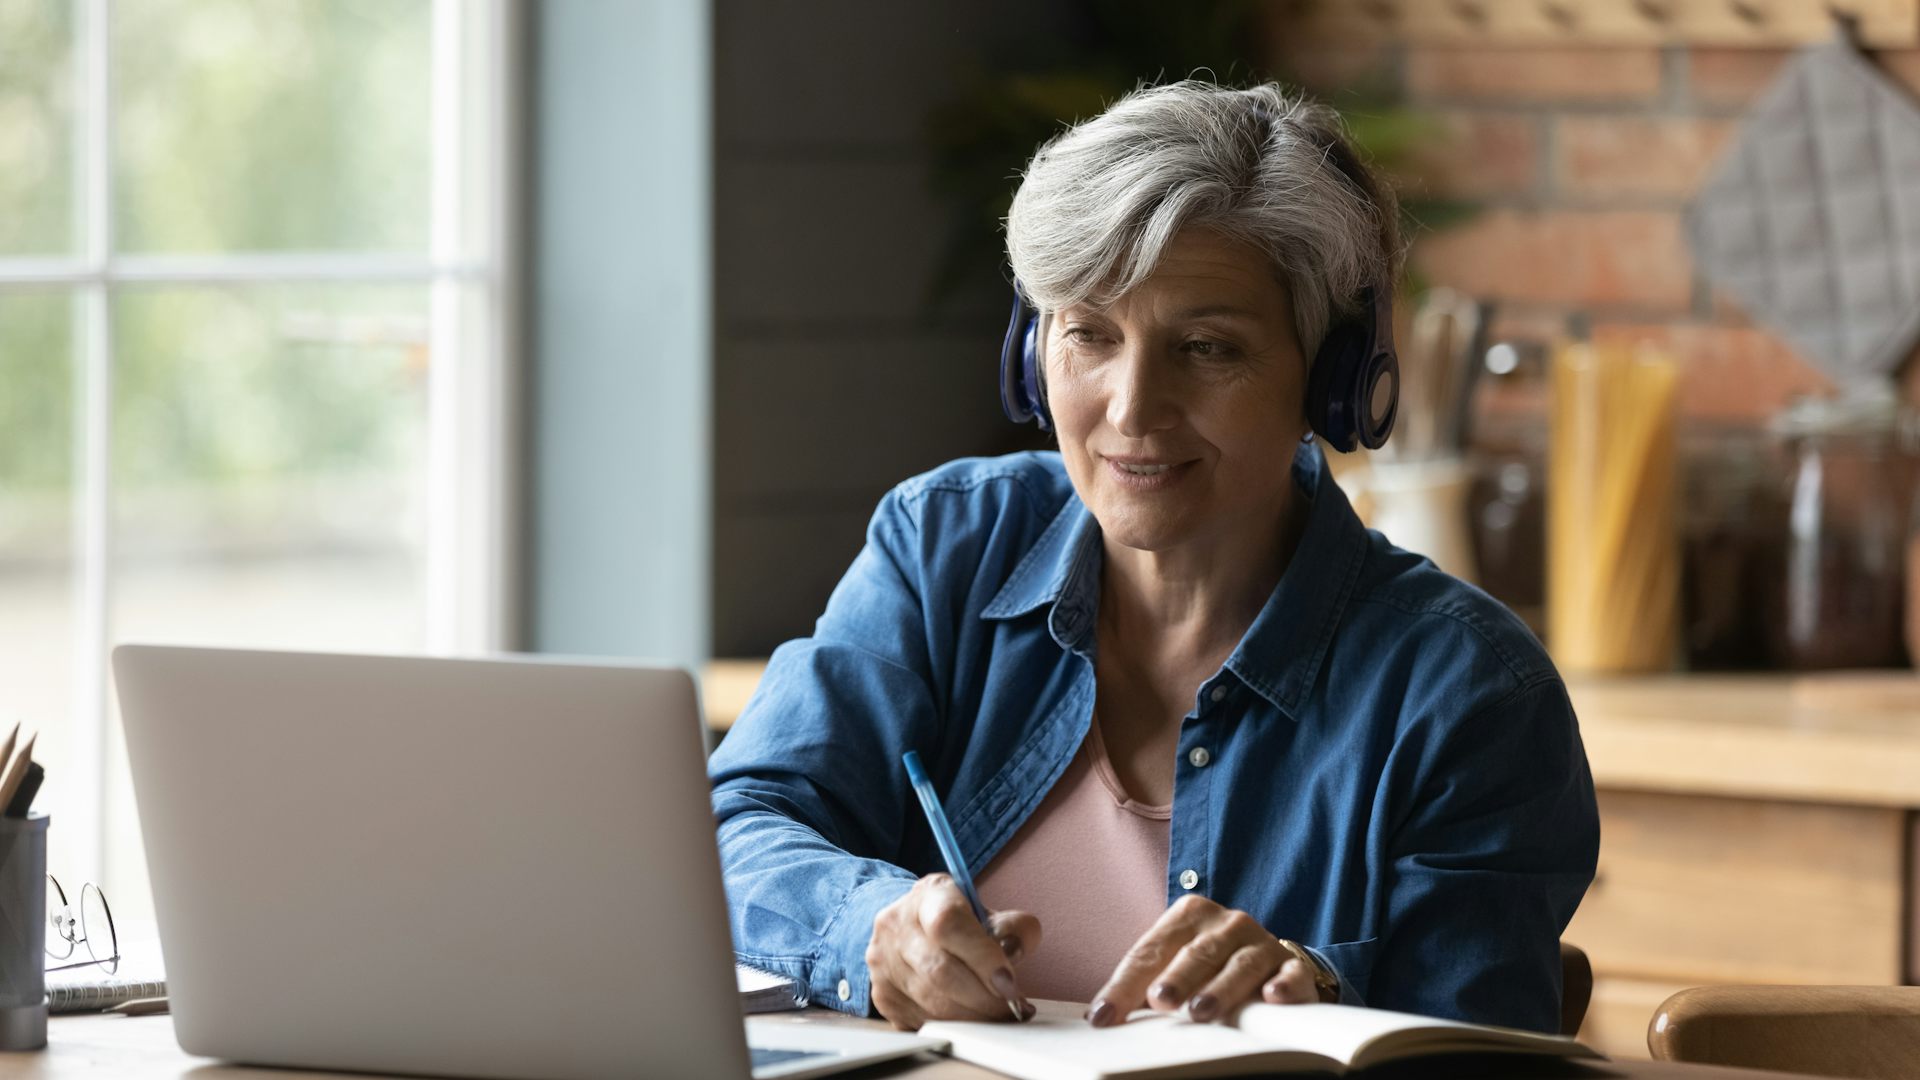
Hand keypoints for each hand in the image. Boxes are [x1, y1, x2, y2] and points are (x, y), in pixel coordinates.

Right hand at [865, 873, 1041, 1030]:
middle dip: (984, 998)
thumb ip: (1014, 928)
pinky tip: (974, 1020)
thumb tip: (1015, 951)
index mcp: (928, 895)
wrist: (911, 930)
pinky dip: (954, 1026)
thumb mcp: (989, 913)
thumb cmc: (959, 924)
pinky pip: (923, 1020)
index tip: (1009, 983)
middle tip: (1012, 1006)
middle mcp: (897, 924)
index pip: (948, 923)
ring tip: (999, 1014)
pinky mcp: (883, 995)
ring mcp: (883, 961)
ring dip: (973, 1016)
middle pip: (940, 970)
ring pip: (931, 1001)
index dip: (982, 957)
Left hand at [1087, 894, 1330, 1026]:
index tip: (1104, 1017)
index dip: (1124, 985)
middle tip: (1158, 1001)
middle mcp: (1226, 923)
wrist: (1271, 964)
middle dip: (1176, 978)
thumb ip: (1143, 984)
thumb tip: (1101, 1016)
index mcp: (1189, 916)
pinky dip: (1283, 985)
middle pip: (1196, 953)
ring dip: (1220, 987)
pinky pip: (1291, 975)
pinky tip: (1272, 997)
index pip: (1150, 951)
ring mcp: (1261, 943)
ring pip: (1240, 964)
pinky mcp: (1292, 967)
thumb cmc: (1210, 967)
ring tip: (1201, 1011)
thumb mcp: (1175, 965)